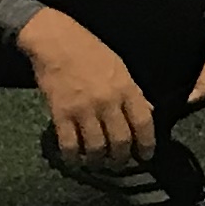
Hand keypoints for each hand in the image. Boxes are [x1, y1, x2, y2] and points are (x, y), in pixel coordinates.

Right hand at [22, 7, 154, 170]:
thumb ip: (133, 92)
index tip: (146, 155)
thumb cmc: (90, 51)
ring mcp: (83, 109)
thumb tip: (147, 112)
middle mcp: (107, 101)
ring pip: (96, 147)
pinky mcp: (60, 114)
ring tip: (98, 162)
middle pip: (121, 141)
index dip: (147, 144)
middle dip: (122, 158)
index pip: (144, 123)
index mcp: (126, 88)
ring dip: (98, 161)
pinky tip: (75, 159)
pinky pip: (69, 144)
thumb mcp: (120, 67)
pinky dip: (73, 157)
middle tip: (119, 164)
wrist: (56, 42)